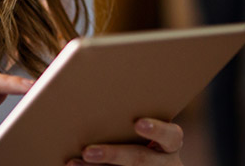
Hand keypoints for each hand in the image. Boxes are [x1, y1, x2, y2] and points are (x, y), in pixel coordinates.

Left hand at [67, 118, 182, 164]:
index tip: (138, 123)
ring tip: (73, 162)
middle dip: (113, 155)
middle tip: (87, 152)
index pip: (171, 136)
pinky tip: (74, 165)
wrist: (146, 160)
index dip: (156, 129)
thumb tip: (99, 85)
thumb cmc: (140, 132)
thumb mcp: (145, 124)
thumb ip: (129, 113)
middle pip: (141, 159)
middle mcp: (164, 162)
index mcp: (169, 142)